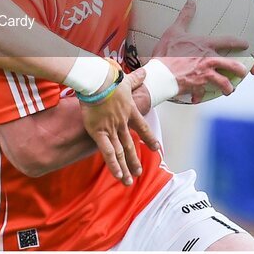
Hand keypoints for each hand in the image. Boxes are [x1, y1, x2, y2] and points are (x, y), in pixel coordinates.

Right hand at [80, 64, 157, 184]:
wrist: (97, 81)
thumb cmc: (109, 79)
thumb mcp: (125, 79)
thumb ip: (136, 79)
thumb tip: (145, 71)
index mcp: (130, 111)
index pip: (143, 128)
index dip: (149, 139)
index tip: (156, 148)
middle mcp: (123, 123)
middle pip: (131, 145)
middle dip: (135, 160)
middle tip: (139, 173)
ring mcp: (111, 129)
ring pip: (120, 152)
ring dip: (126, 167)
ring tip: (130, 181)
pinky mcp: (99, 132)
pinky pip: (107, 151)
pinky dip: (113, 164)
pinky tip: (118, 175)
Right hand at [153, 0, 249, 103]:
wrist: (161, 73)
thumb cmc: (166, 51)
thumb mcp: (174, 30)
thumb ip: (185, 16)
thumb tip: (191, 1)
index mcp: (205, 46)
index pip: (228, 41)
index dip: (239, 42)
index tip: (246, 44)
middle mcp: (209, 60)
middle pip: (232, 66)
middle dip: (240, 70)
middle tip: (244, 72)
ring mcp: (205, 75)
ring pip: (224, 83)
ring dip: (228, 88)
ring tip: (229, 90)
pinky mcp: (198, 86)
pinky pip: (202, 93)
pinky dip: (199, 96)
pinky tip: (198, 99)